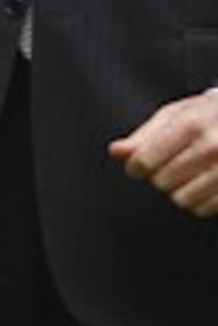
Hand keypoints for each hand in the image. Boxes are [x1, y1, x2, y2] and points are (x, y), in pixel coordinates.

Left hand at [109, 92, 217, 215]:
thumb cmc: (207, 116)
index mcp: (191, 125)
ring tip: (190, 172)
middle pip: (162, 182)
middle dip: (161, 174)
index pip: (146, 160)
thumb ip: (144, 135)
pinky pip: (203, 209)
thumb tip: (116, 151)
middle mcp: (211, 147)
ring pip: (182, 200)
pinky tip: (204, 182)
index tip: (137, 166)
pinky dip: (199, 200)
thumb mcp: (175, 115)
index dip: (136, 166)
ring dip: (180, 189)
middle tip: (173, 161)